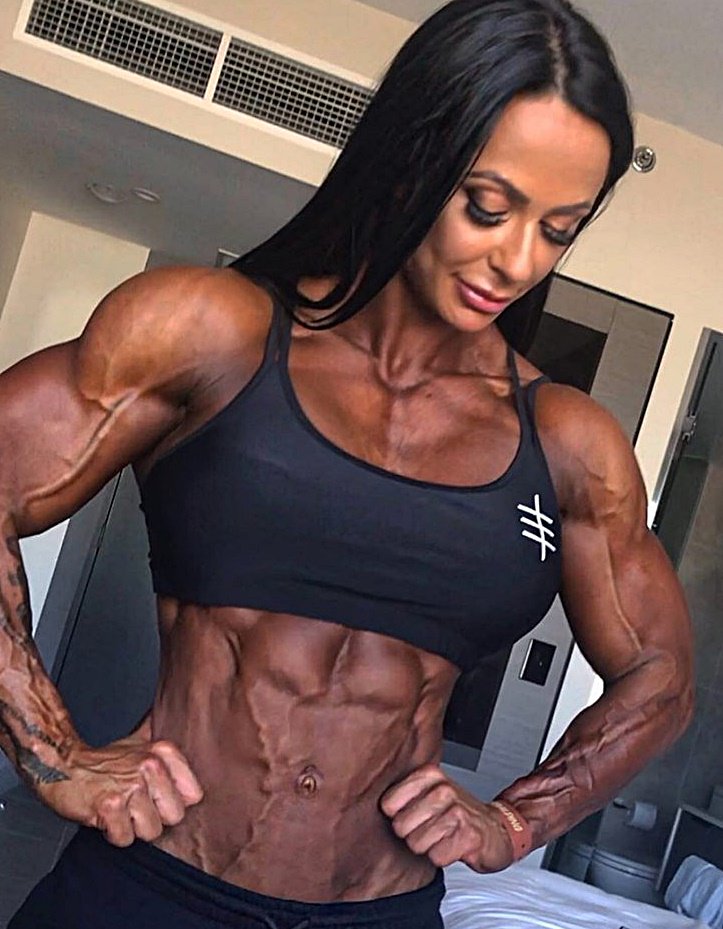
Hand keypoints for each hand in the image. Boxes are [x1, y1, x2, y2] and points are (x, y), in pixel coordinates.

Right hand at [36, 717, 202, 846]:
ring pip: (152, 831)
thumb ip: (166, 742)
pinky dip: (114, 834)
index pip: (194, 794)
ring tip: (121, 810)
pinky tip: (107, 817)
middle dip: (156, 818)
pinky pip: (125, 839)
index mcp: (163, 751)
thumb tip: (191, 726)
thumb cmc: (105, 762)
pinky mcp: (109, 806)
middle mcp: (151, 766)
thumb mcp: (141, 741)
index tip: (157, 796)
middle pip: (175, 816)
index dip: (174, 802)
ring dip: (133, 828)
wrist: (64, 767)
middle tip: (136, 805)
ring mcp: (131, 785)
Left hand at [380, 764, 513, 871]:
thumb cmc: (457, 815)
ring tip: (444, 837)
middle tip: (433, 829)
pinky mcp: (468, 835)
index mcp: (429, 775)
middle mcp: (443, 788)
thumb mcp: (429, 794)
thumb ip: (402, 792)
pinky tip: (454, 846)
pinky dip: (443, 858)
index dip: (399, 817)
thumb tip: (365, 796)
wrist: (497, 830)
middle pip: (401, 827)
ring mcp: (456, 810)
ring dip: (429, 847)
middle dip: (414, 835)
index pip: (388, 805)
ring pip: (416, 844)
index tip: (416, 815)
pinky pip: (436, 857)